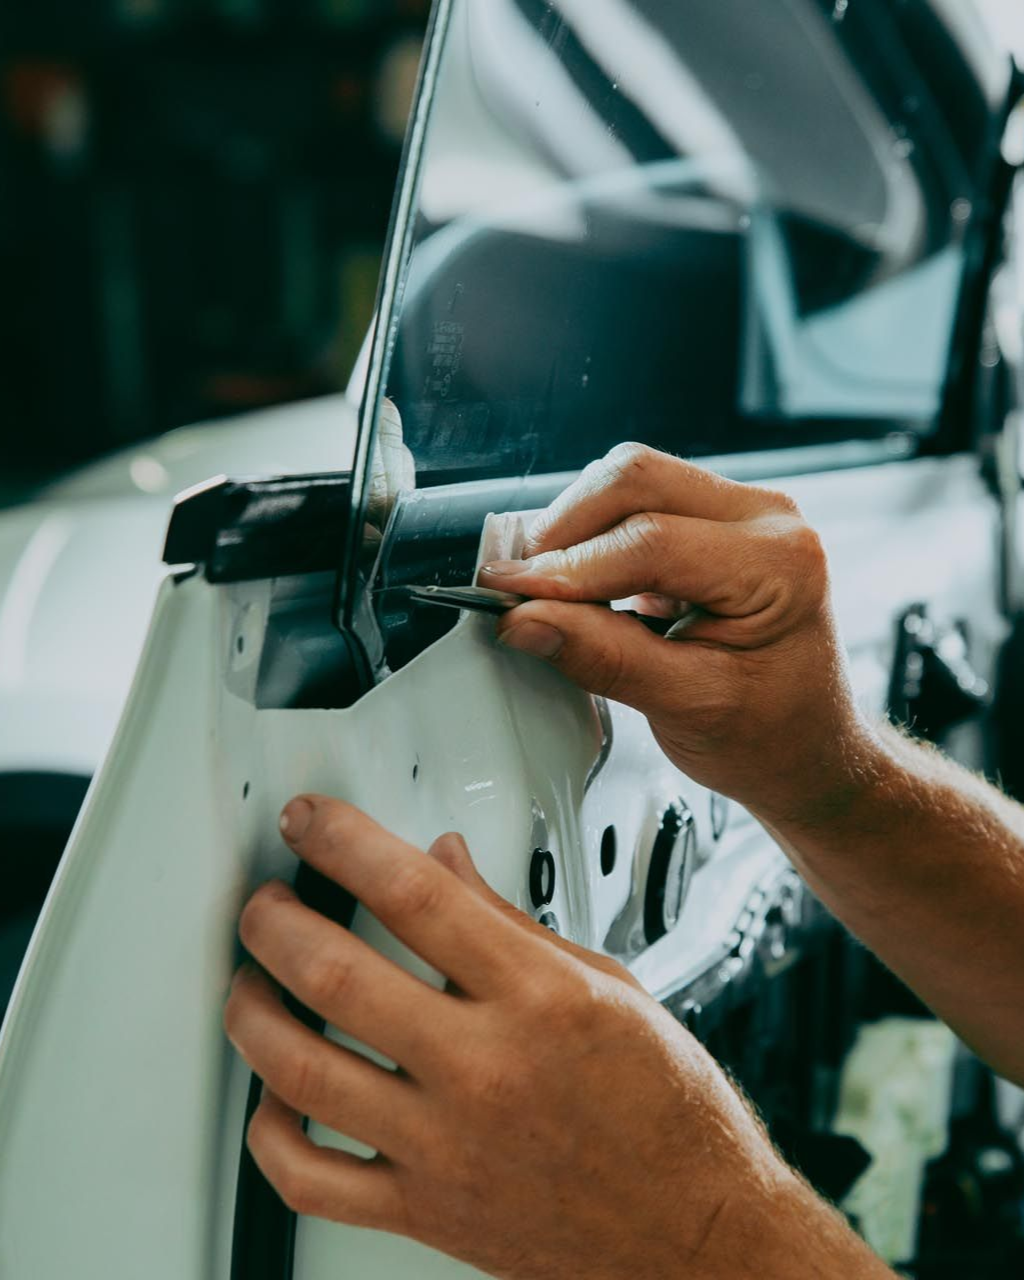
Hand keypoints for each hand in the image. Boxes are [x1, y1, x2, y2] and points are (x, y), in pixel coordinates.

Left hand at [225, 798, 880, 1278]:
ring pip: (304, 1074)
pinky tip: (271, 1098)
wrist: (695, 1238)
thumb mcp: (609, 986)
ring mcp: (448, 1147)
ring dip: (253, 1014)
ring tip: (248, 982)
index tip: (310, 820)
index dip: (345, 841)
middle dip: (275, 922)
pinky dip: (269, 1134)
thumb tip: (447, 861)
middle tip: (264, 902)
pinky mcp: (427, 1212)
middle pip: (338, 977)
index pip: (416, 895)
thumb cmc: (668, 1112)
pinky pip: (313, 1181)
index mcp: (539, 1000)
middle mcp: (486, 1071)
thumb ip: (512, 922)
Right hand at [478, 443, 869, 827]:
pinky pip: (640, 501)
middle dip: (564, 529)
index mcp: (778, 564)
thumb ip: (604, 658)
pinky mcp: (715, 521)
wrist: (808, 747)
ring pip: (632, 480)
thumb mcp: (688, 707)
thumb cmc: (773, 735)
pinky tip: (576, 584)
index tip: (511, 597)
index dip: (568, 570)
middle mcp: (767, 519)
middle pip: (636, 479)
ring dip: (576, 529)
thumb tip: (527, 621)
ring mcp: (743, 513)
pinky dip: (595, 537)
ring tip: (545, 589)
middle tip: (517, 584)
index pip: (650, 541)